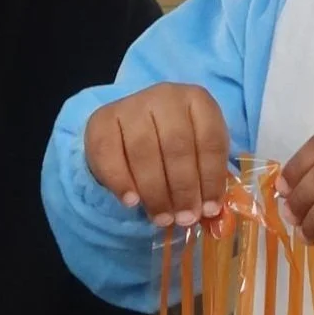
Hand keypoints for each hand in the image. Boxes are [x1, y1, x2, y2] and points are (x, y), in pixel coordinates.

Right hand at [84, 83, 230, 226]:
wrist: (131, 129)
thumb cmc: (173, 145)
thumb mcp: (197, 153)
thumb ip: (205, 178)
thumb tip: (211, 213)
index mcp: (197, 100)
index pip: (210, 140)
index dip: (211, 178)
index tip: (209, 209)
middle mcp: (165, 96)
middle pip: (177, 146)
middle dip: (183, 188)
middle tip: (185, 218)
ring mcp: (131, 105)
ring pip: (144, 151)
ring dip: (155, 191)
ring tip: (162, 218)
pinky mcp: (102, 119)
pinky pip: (109, 154)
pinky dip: (121, 181)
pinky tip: (131, 202)